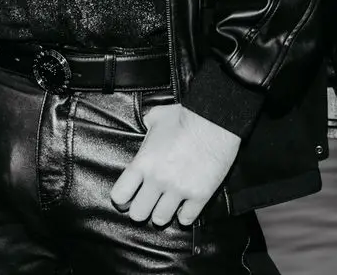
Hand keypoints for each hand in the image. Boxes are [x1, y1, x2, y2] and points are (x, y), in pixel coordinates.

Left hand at [109, 103, 240, 227]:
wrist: (216, 120)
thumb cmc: (187, 116)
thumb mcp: (157, 117)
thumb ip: (147, 126)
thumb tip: (146, 125)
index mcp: (143, 162)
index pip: (119, 195)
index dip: (122, 199)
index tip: (127, 199)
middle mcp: (158, 179)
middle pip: (138, 214)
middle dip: (141, 209)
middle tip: (148, 203)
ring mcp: (179, 189)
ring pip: (160, 220)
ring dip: (162, 213)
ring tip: (166, 205)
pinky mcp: (200, 195)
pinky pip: (186, 219)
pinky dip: (185, 215)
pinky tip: (185, 207)